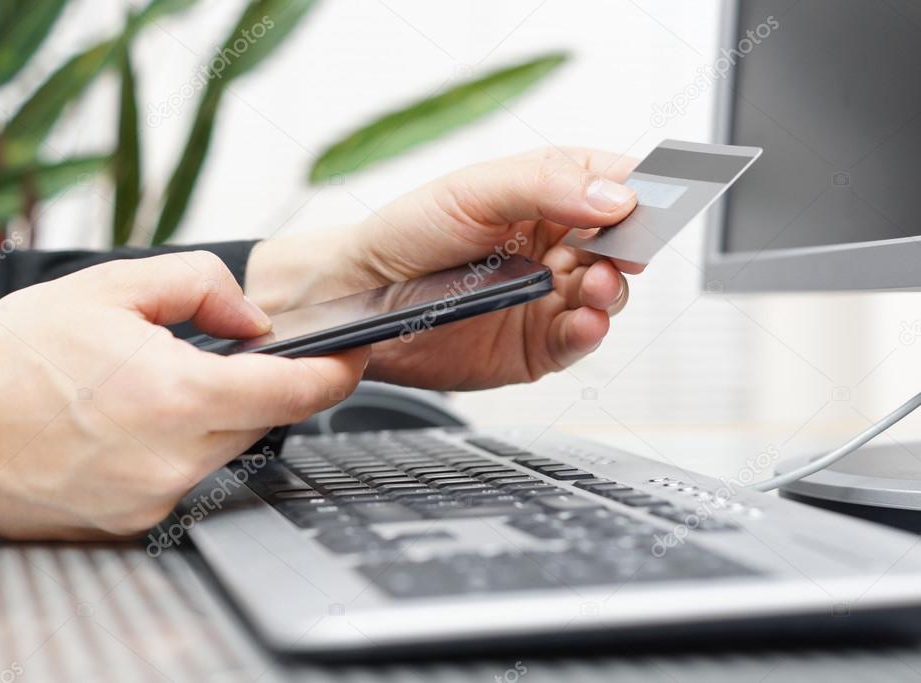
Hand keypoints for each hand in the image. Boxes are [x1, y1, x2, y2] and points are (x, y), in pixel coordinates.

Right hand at [0, 252, 367, 539]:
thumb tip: (253, 318)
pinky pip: (186, 478)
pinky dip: (178, 448)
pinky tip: (132, 426)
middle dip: (259, 386)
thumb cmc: (14, 359)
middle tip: (219, 358)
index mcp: (178, 395)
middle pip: (263, 420)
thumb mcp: (110, 287)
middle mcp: (176, 457)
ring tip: (152, 389)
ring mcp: (156, 497)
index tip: (352, 359)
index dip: (337, 374)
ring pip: (225, 450)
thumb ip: (200, 285)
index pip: (296, 393)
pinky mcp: (135, 521)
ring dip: (213, 416)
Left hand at [247, 147, 637, 389]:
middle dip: (631, 247)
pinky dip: (589, 333)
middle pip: (621, 244)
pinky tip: (584, 322)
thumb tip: (616, 195)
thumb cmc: (407, 234)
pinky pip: (578, 340)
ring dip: (612, 291)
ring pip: (607, 294)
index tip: (652, 199)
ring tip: (595, 287)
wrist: (358, 299)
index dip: (640, 191)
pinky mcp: (535, 346)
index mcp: (545, 196)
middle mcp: (554, 246)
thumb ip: (545, 186)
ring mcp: (548, 298)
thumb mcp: (472, 193)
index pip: (611, 184)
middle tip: (625, 250)